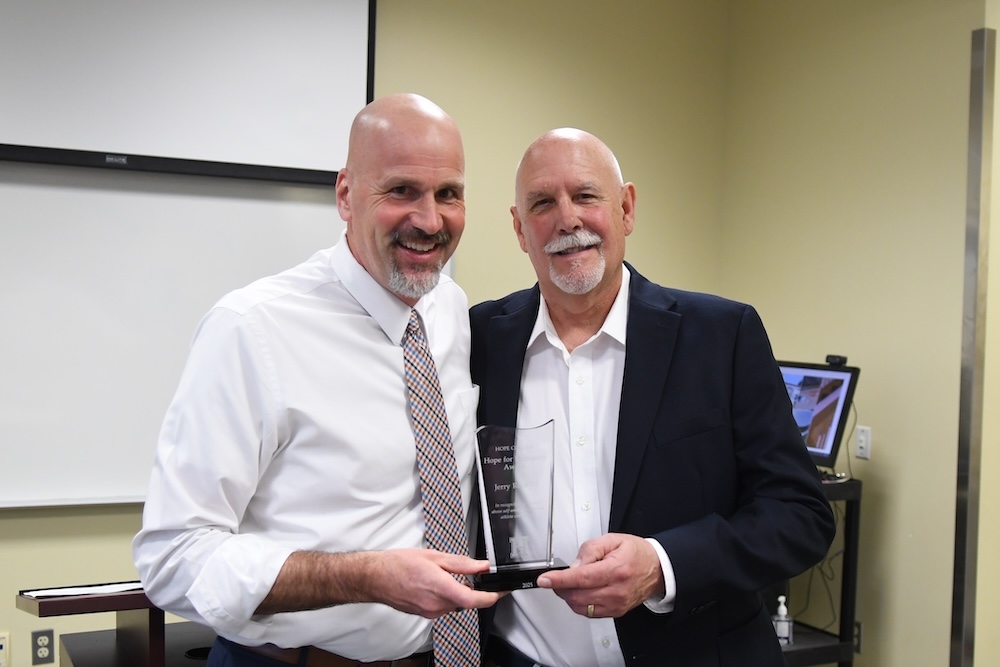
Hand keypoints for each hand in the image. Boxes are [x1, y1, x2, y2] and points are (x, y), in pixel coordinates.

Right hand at [257, 548, 502, 616]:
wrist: (374, 577)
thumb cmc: (397, 564)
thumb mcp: (433, 556)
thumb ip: (460, 563)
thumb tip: (481, 566)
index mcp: (440, 588)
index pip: (475, 599)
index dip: (493, 596)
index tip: (502, 591)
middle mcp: (436, 605)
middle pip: (466, 601)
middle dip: (471, 588)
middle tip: (468, 571)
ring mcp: (429, 612)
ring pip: (454, 603)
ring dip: (456, 591)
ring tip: (442, 573)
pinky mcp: (424, 614)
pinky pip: (442, 606)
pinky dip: (445, 595)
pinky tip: (433, 582)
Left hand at [536, 533, 663, 618]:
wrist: (657, 569)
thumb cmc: (636, 553)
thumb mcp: (612, 540)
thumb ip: (590, 550)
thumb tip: (574, 565)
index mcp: (615, 570)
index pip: (581, 578)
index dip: (559, 580)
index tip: (544, 580)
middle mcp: (616, 590)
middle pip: (578, 595)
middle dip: (560, 587)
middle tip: (555, 578)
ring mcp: (616, 604)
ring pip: (581, 607)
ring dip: (568, 596)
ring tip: (570, 583)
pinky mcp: (616, 612)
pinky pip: (589, 612)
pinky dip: (579, 603)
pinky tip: (580, 591)